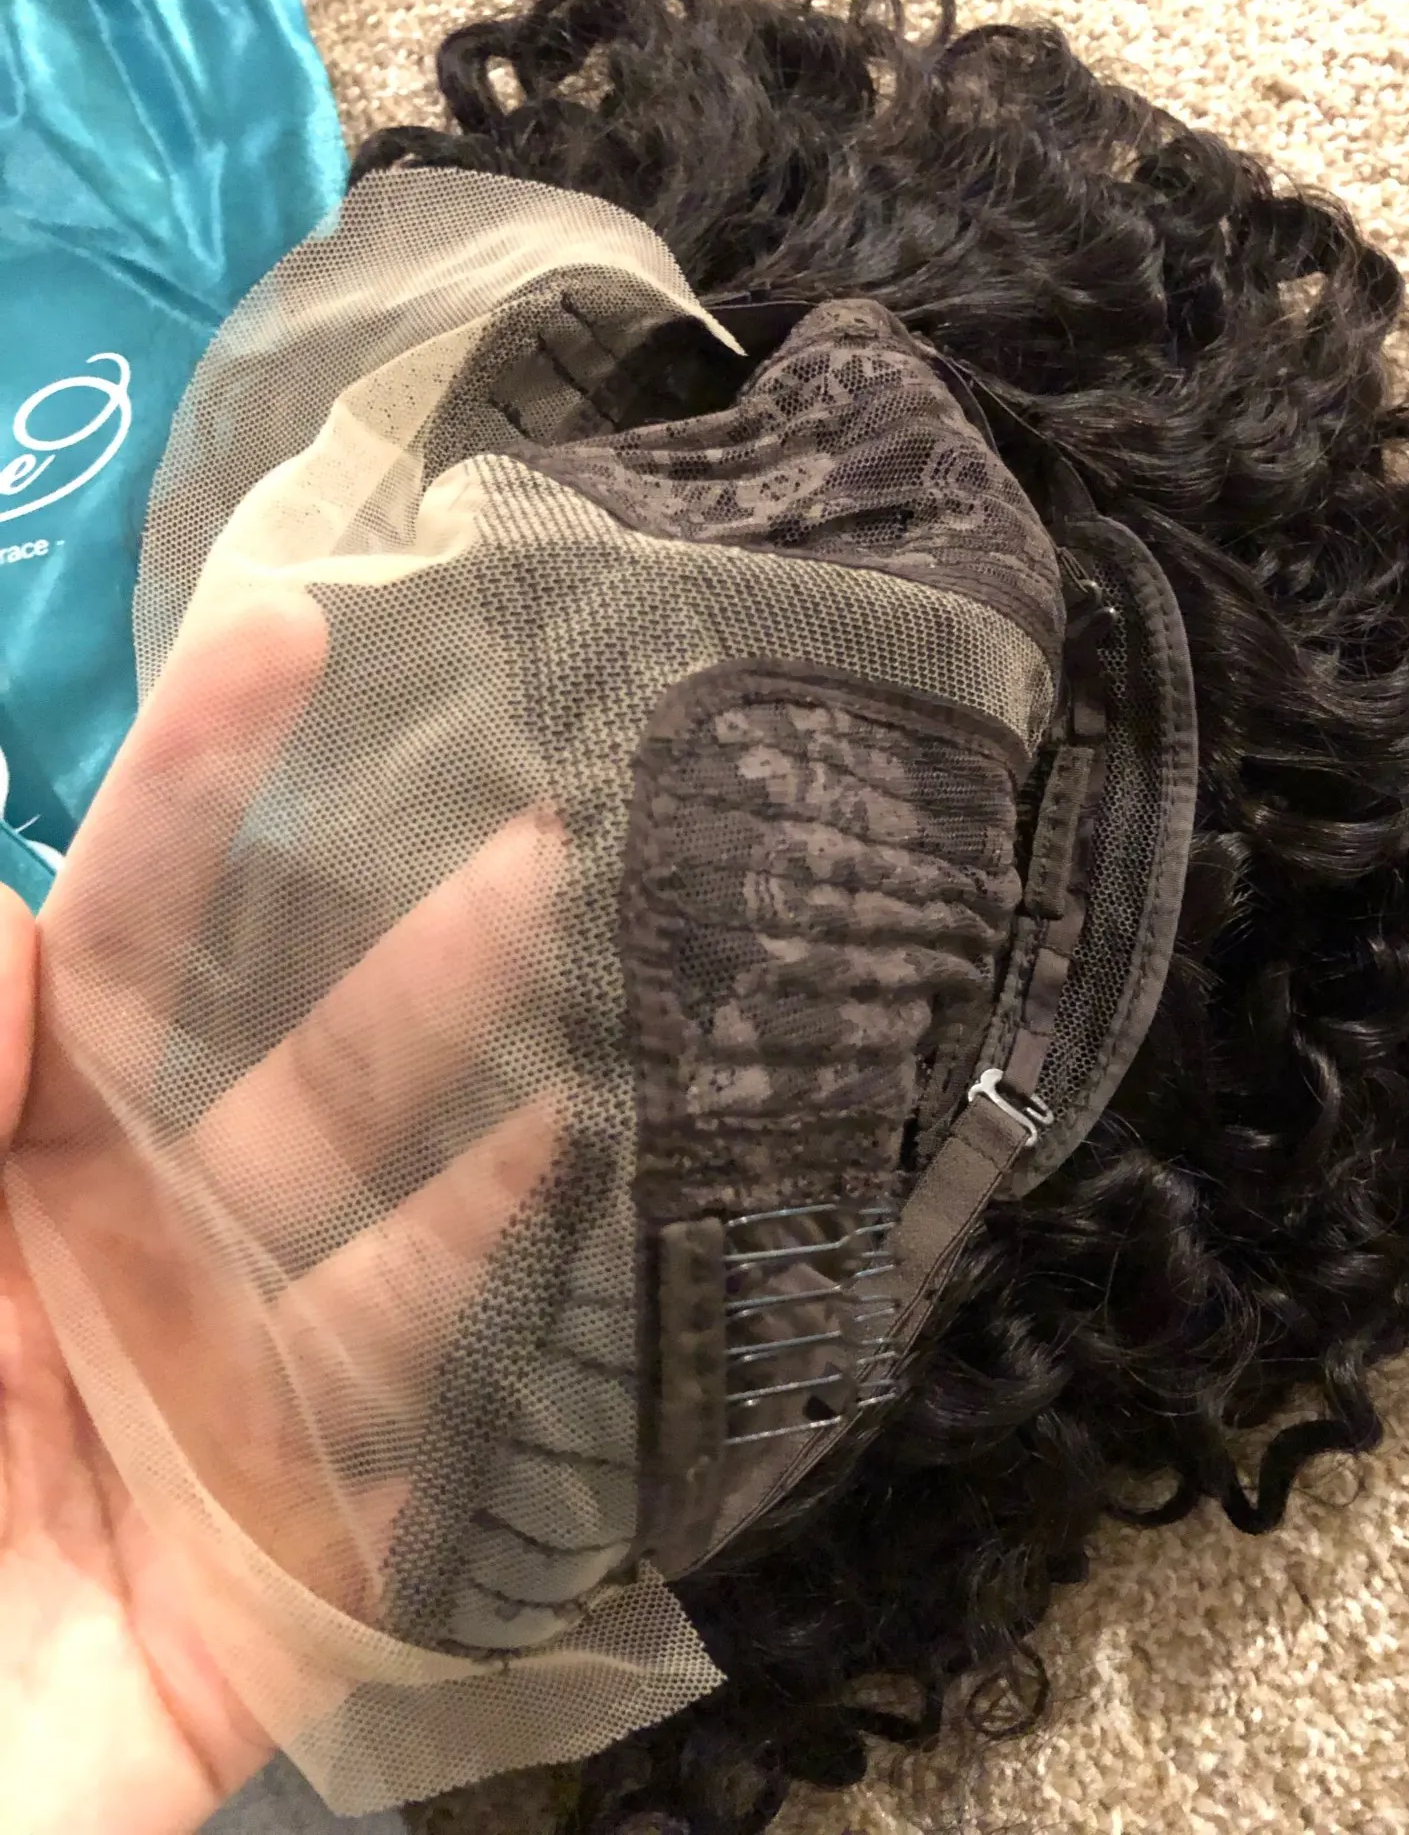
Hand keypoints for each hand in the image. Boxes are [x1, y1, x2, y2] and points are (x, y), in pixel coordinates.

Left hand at [0, 594, 563, 1834]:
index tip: (288, 637)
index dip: (190, 788)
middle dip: (394, 921)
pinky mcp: (296, 1541)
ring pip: (370, 1202)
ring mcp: (226, 1387)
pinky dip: (475, 1274)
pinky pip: (395, 1396)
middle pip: (281, 1056)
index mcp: (8, 1167)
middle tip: (525, 786)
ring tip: (581, 925)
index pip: (117, 944)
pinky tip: (565, 1155)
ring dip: (470, 1062)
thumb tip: (14, 898)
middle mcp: (133, 1249)